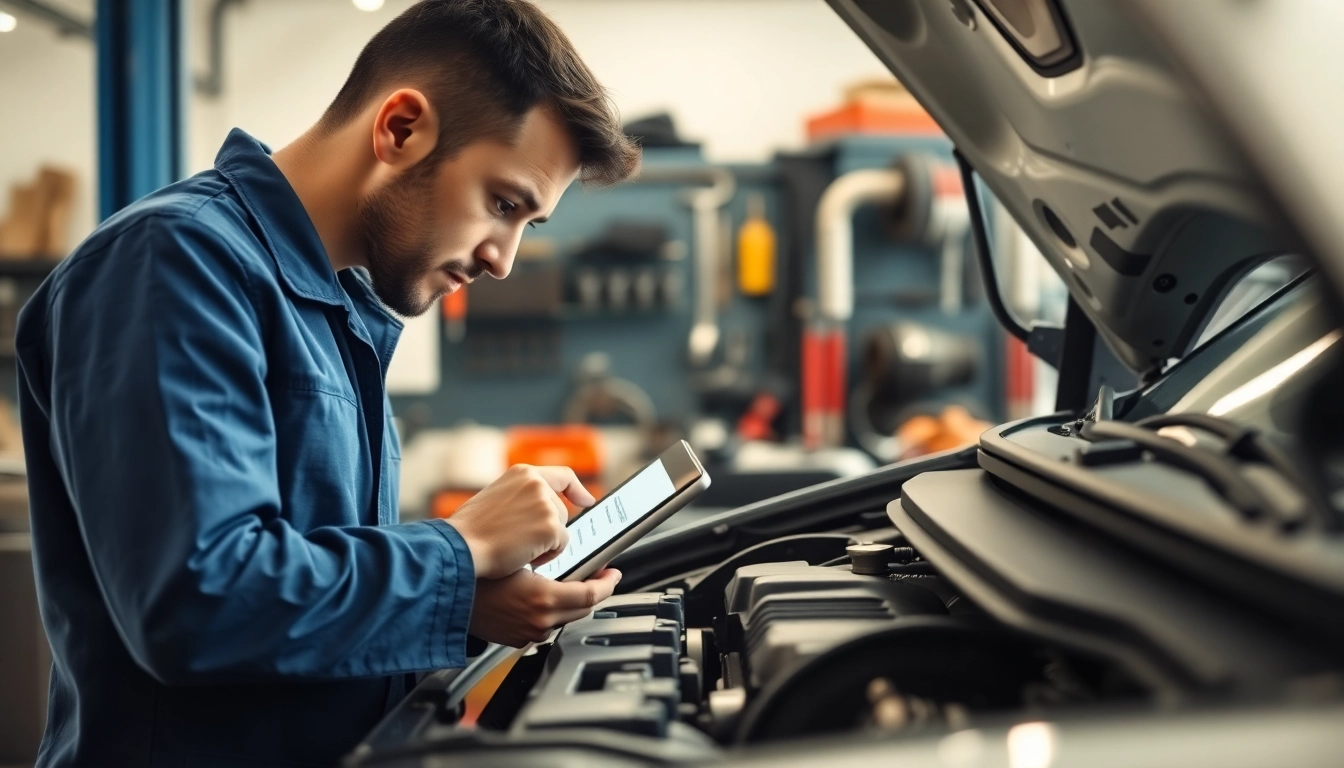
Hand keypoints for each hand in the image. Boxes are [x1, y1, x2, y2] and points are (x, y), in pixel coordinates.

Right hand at [446, 464, 594, 578]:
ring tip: (516, 546)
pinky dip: (545, 555)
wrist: (460, 547)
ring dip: (544, 543)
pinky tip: (522, 554)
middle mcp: (537, 483)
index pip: (562, 475)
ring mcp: (545, 504)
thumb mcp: (496, 498)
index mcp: (522, 473)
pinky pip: (561, 546)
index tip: (586, 500)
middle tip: (518, 540)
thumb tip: (543, 509)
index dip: (577, 489)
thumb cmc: (469, 531)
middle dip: (547, 530)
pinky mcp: (551, 526)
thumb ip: (522, 497)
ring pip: (561, 529)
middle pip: (562, 511)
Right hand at [469, 568, 621, 646]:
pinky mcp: (518, 640)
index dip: (607, 584)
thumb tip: (575, 559)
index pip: (591, 596)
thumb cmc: (477, 573)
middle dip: (591, 591)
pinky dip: (550, 611)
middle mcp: (539, 622)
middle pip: (581, 609)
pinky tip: (542, 595)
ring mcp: (528, 634)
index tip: (613, 574)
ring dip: (570, 601)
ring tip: (567, 580)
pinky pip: (545, 625)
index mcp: (543, 600)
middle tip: (595, 573)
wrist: (447, 595)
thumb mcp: (520, 559)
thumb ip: (552, 563)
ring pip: (564, 618)